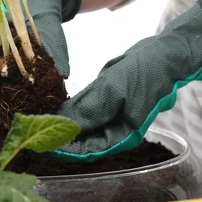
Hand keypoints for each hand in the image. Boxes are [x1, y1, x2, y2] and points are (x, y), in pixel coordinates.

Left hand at [53, 0, 201, 161]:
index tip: (42, 144)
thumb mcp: (114, 90)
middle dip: (61, 137)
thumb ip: (89, 110)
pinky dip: (74, 110)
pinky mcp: (109, 99)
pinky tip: (56, 107)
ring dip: (64, 123)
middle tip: (35, 132)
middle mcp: (117, 129)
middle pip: (84, 140)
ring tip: (40, 120)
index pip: (88, 149)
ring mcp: (113, 114)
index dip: (64, 148)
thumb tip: (63, 125)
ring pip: (84, 124)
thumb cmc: (145, 72)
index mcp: (123, 135)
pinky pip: (87, 110)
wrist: (165, 52)